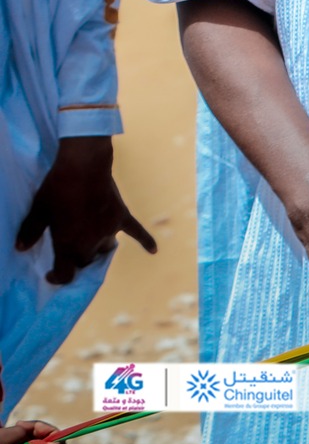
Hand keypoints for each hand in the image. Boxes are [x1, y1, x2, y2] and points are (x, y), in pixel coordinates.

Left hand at [16, 136, 156, 284]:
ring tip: (90, 243)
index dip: (58, 277)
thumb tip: (20, 248)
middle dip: (76, 259)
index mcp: (69, 245)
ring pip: (105, 249)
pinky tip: (153, 251)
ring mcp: (109, 230)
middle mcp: (91, 242)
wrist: (84, 165)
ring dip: (97, 250)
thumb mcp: (38, 211)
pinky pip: (137, 232)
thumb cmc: (57, 188)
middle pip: (86, 260)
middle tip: (67, 248)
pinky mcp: (121, 217)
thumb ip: (30, 231)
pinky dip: (146, 242)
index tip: (51, 274)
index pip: (66, 274)